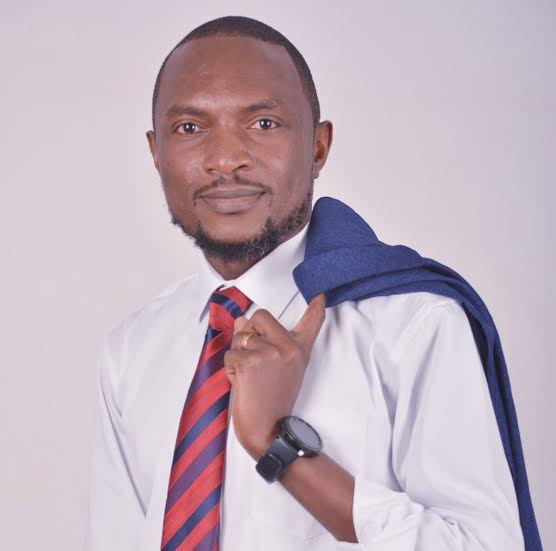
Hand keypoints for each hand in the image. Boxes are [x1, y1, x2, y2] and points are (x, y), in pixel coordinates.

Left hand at [223, 293, 325, 459]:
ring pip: (240, 336)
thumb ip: (263, 341)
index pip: (312, 322)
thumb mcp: (276, 368)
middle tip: (256, 360)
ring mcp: (269, 354)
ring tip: (251, 376)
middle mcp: (287, 348)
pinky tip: (242, 384)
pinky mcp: (250, 362)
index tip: (321, 293)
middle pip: (259, 316)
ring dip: (238, 355)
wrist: (269, 431)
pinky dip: (230, 369)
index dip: (316, 306)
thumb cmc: (272, 400)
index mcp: (299, 350)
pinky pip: (230, 353)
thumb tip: (242, 319)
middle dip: (249, 332)